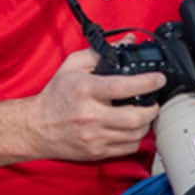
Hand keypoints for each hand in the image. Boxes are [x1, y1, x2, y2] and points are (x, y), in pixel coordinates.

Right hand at [0, 49, 165, 169]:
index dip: (147, 83)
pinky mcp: (97, 152)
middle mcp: (91, 115)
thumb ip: (100, 52)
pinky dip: (136, 138)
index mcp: (85, 90)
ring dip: (146, 124)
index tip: (158, 79)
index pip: (123, 87)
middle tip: (153, 101)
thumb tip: (127, 42)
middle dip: (152, 109)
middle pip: (135, 117)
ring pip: (135, 135)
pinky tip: (131, 128)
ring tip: (143, 114)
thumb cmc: (55, 96)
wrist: (36, 127)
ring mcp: (95, 136)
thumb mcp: (72, 66)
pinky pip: (127, 148)